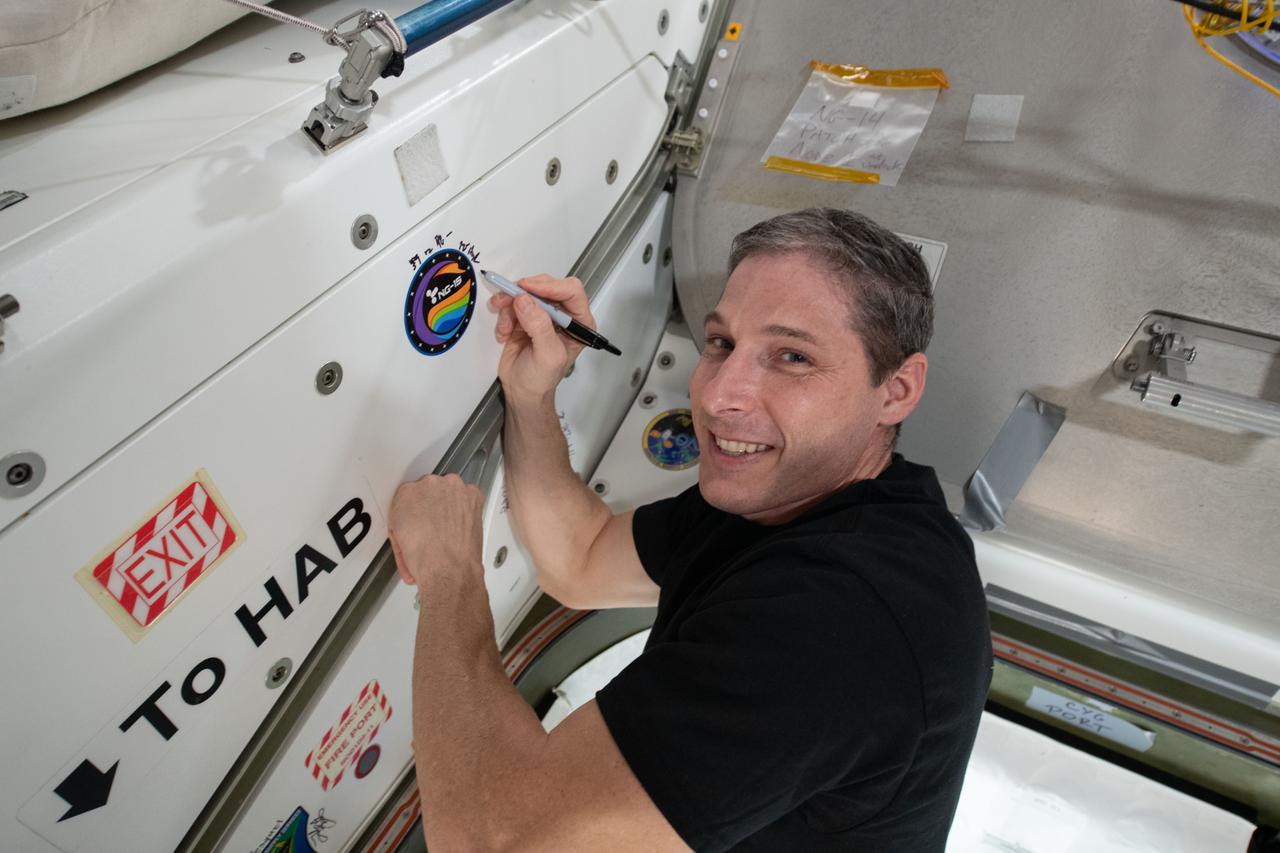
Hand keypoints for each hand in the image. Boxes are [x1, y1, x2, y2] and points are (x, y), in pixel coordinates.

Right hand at [388, 474, 484, 586]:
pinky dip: (467, 508)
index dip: (417, 508)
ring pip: (450, 492)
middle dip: (433, 505)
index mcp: (406, 493)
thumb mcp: (399, 536)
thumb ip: (404, 519)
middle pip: (431, 490)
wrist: (448, 568)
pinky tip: (461, 525)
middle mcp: (429, 485)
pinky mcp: (472, 494)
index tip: (421, 516)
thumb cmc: (425, 558)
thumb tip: (412, 519)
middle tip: (435, 524)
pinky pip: (469, 497)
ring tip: (449, 528)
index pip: (411, 494)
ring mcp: (452, 487)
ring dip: (450, 505)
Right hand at [489, 275, 594, 403]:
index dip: (550, 287)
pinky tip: (504, 333)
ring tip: (505, 327)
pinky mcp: (523, 317)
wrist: (522, 391)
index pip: (571, 291)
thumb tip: (524, 300)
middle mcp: (563, 314)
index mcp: (579, 322)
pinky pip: (511, 303)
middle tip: (509, 300)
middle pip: (546, 285)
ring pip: (525, 293)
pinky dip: (504, 315)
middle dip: (525, 292)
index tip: (528, 289)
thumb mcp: (547, 355)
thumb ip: (539, 326)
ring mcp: (542, 314)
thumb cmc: (542, 379)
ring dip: (510, 305)